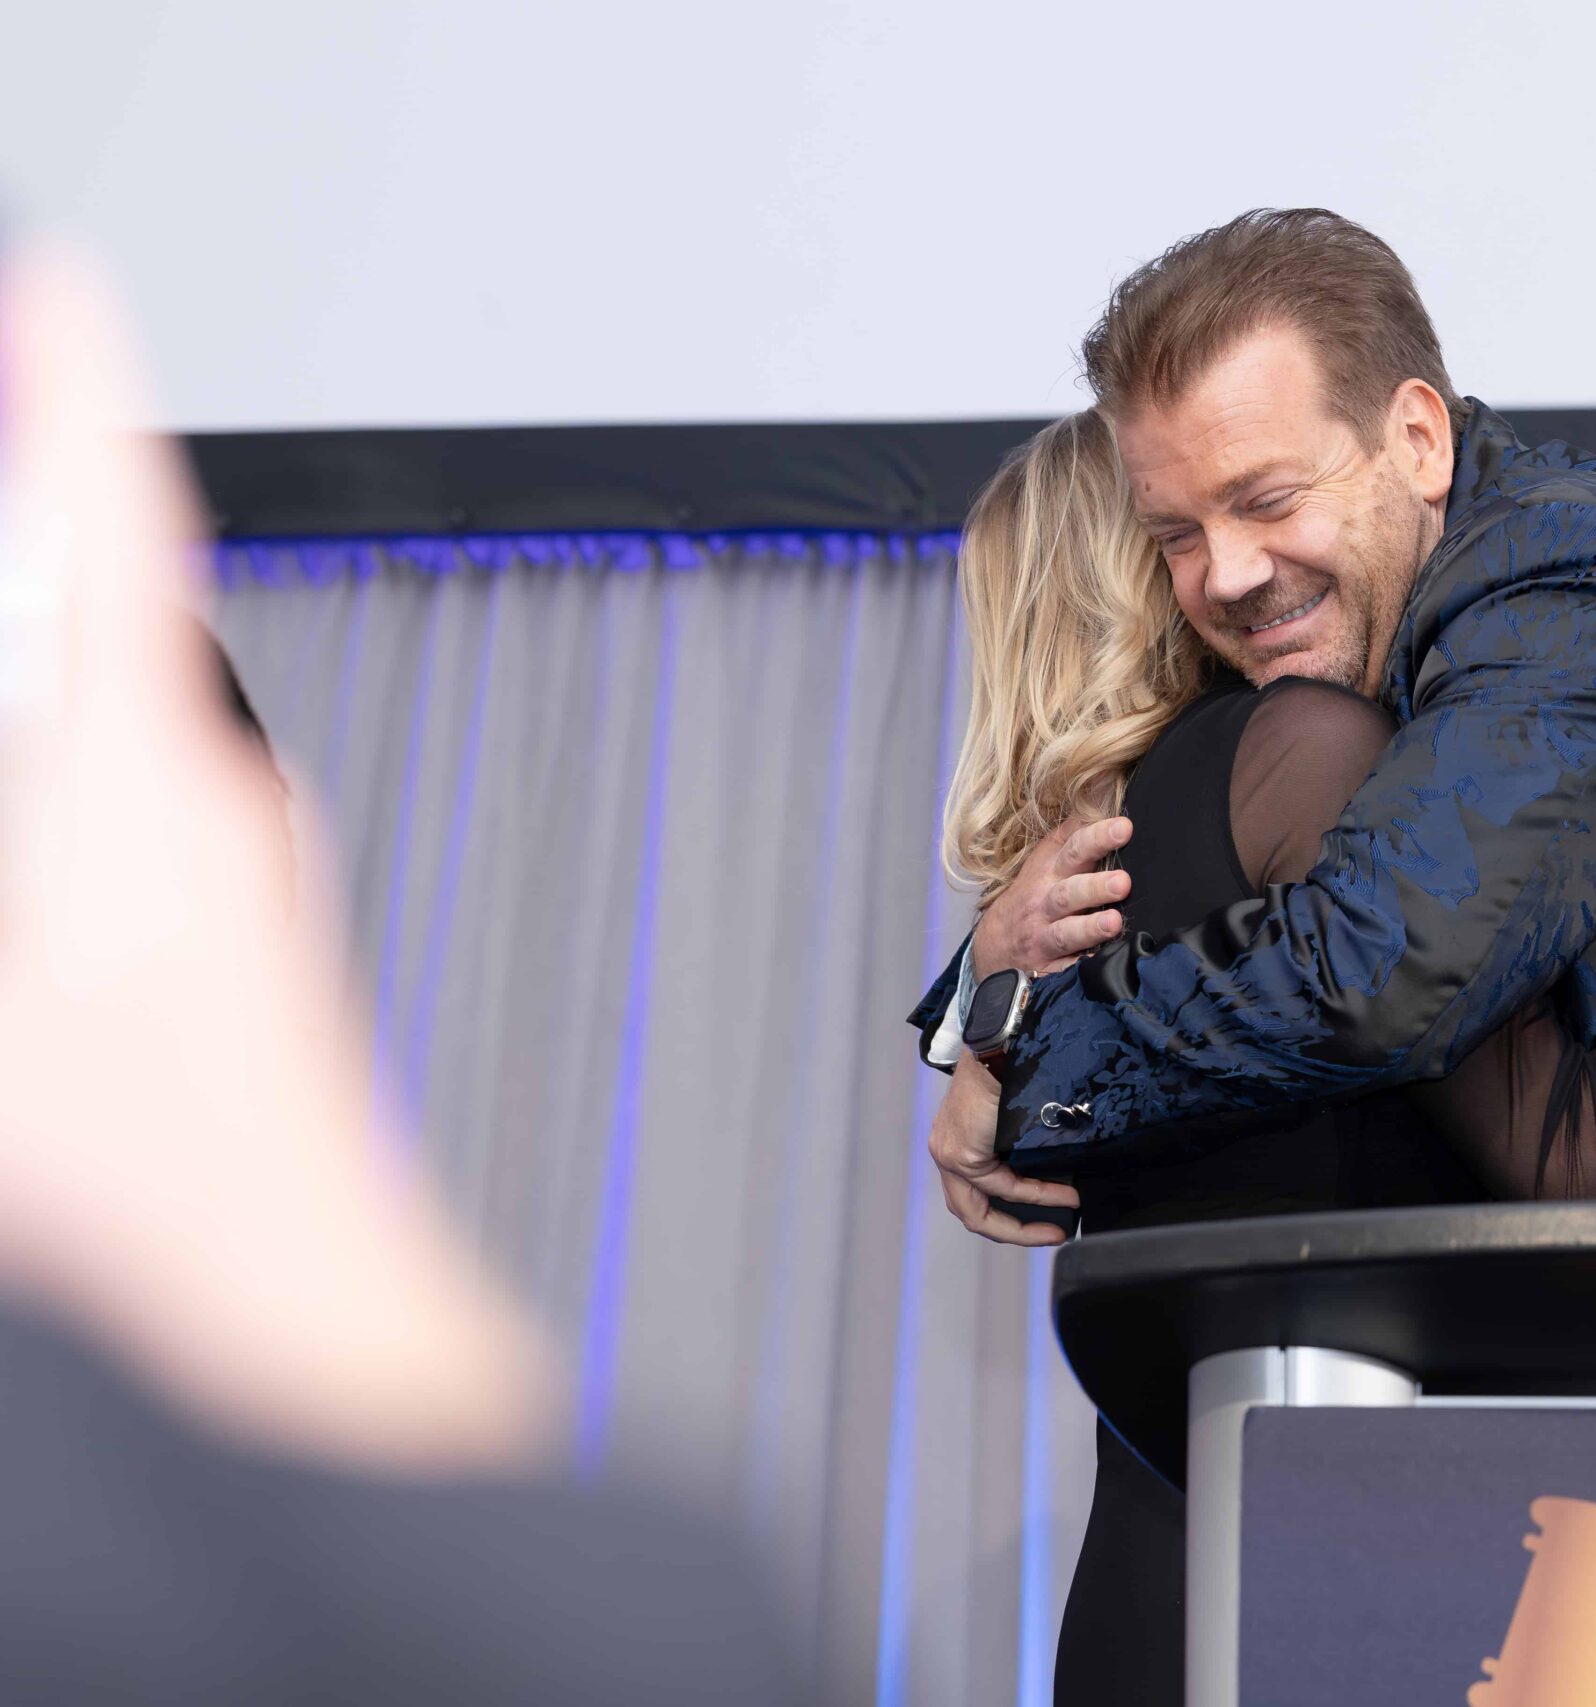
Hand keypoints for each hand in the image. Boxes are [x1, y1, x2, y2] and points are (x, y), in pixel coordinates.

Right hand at [0, 243, 547, 1472]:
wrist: (298, 1314)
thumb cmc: (157, 1188)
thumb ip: (10, 840)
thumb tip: (26, 748)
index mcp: (140, 772)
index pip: (111, 521)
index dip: (77, 392)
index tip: (66, 286)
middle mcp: (218, 797)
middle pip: (109, 608)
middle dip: (38, 535)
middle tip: (11, 435)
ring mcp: (244, 867)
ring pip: (122, 709)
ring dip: (53, 666)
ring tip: (26, 637)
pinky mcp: (246, 936)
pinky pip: (145, 794)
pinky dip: (74, 762)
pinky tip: (41, 823)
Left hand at [928, 1058, 1077, 1246]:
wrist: (1004, 1044)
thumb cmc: (1013, 1072)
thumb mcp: (1014, 1121)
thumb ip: (1021, 1153)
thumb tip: (1057, 1182)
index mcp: (956, 1143)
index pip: (975, 1196)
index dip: (1009, 1218)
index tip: (1045, 1225)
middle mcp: (946, 1152)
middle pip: (971, 1213)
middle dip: (1016, 1231)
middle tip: (1052, 1235)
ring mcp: (948, 1154)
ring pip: (980, 1208)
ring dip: (1027, 1218)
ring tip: (1064, 1217)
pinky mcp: (960, 1152)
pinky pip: (1000, 1185)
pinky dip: (1033, 1195)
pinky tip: (1062, 1194)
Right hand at [972, 815, 1132, 976]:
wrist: (993, 948)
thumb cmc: (1035, 894)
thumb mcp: (1049, 859)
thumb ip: (1080, 826)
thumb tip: (1110, 777)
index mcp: (1048, 868)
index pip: (1071, 845)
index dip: (1096, 834)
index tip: (1123, 825)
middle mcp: (1044, 900)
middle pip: (1069, 889)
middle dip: (1095, 884)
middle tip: (1123, 880)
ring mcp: (1044, 935)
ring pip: (1066, 931)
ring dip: (1090, 926)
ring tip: (1113, 921)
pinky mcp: (1048, 968)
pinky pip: (1065, 969)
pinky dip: (1080, 967)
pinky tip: (1100, 964)